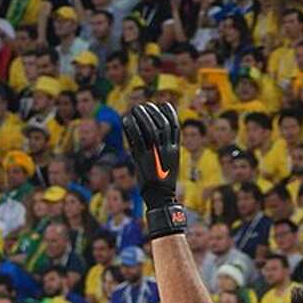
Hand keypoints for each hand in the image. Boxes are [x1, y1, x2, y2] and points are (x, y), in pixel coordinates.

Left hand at [122, 102, 186, 238]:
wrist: (160, 198)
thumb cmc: (162, 180)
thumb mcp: (169, 162)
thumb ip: (164, 148)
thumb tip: (155, 133)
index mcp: (175, 150)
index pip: (174, 126)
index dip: (169, 113)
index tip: (162, 105)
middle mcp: (167, 150)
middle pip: (161, 124)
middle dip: (153, 112)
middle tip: (144, 106)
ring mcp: (155, 154)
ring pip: (150, 129)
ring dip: (142, 116)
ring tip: (135, 109)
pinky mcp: (142, 159)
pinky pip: (137, 138)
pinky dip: (131, 127)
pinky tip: (127, 119)